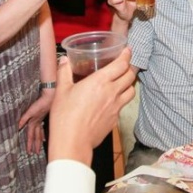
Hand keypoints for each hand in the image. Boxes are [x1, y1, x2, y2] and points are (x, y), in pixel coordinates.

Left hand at [18, 90, 53, 153]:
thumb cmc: (39, 104)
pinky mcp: (43, 117)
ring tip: (39, 148)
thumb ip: (24, 119)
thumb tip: (18, 127)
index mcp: (34, 123)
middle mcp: (38, 124)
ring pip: (40, 134)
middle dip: (35, 145)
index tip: (29, 152)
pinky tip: (43, 137)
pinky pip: (42, 128)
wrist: (49, 98)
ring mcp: (41, 121)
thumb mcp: (30, 111)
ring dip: (39, 141)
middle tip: (35, 154)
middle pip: (36, 137)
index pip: (31, 136)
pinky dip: (42, 134)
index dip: (29, 144)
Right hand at [48, 48, 135, 163]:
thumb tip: (64, 60)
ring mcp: (116, 107)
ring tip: (123, 81)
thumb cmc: (65, 116)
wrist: (72, 142)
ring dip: (129, 84)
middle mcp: (112, 92)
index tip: (128, 50)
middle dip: (130, 67)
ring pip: (131, 91)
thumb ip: (64, 72)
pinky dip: (121, 99)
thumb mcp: (61, 91)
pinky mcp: (115, 120)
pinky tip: (113, 100)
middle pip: (130, 76)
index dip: (127, 55)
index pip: (121, 64)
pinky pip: (123, 105)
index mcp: (100, 82)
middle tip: (126, 64)